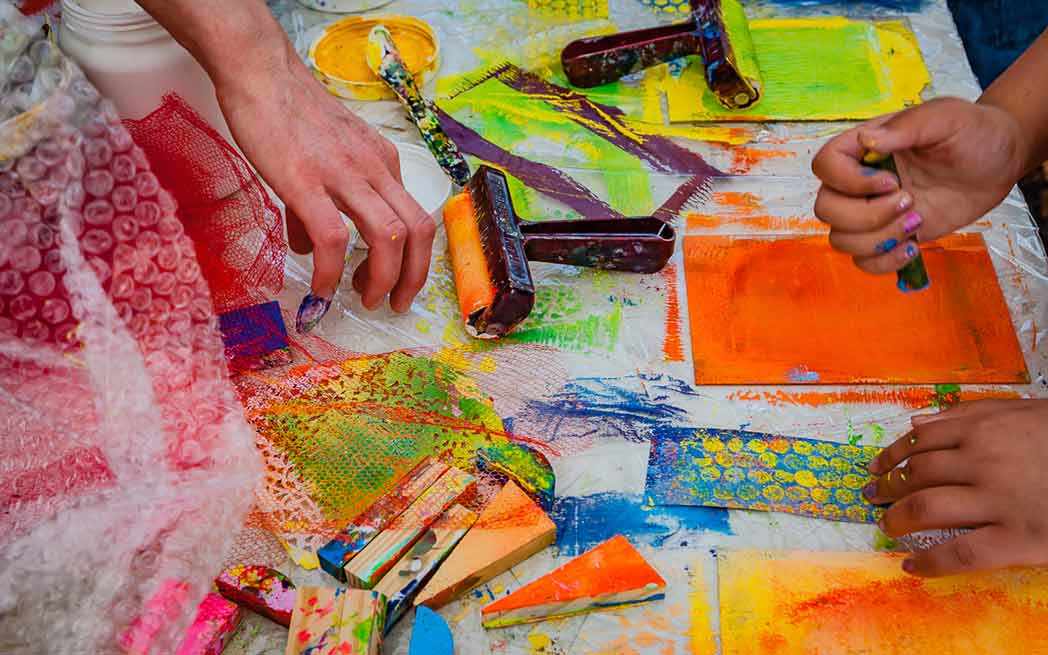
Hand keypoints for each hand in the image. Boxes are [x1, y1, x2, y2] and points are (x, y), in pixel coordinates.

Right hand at [213, 54, 434, 313]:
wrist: (260, 71)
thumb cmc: (288, 112)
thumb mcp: (324, 158)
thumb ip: (323, 204)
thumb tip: (310, 249)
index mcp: (383, 163)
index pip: (417, 218)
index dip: (413, 259)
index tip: (393, 282)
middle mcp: (375, 169)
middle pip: (417, 233)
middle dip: (412, 278)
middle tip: (392, 304)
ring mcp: (344, 175)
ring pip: (388, 238)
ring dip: (381, 280)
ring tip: (362, 300)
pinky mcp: (307, 181)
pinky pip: (333, 239)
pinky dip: (331, 272)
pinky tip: (321, 288)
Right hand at [811, 97, 1026, 274]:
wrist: (999, 162)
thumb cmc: (971, 132)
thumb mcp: (944, 117)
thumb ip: (906, 127)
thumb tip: (868, 140)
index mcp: (862, 148)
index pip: (824, 165)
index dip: (848, 181)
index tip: (890, 181)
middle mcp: (859, 183)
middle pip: (826, 209)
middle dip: (866, 215)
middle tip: (910, 201)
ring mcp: (872, 212)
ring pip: (841, 240)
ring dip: (879, 239)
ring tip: (917, 221)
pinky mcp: (889, 237)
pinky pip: (864, 262)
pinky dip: (884, 262)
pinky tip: (913, 247)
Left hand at [864, 399, 1047, 576]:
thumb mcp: (1024, 410)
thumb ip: (970, 413)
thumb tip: (917, 423)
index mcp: (982, 430)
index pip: (919, 443)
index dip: (891, 457)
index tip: (876, 467)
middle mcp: (981, 462)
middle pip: (915, 475)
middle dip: (886, 487)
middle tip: (871, 496)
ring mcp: (997, 501)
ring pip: (925, 509)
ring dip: (896, 519)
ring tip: (886, 526)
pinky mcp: (1016, 539)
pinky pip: (959, 553)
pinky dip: (929, 563)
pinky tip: (911, 567)